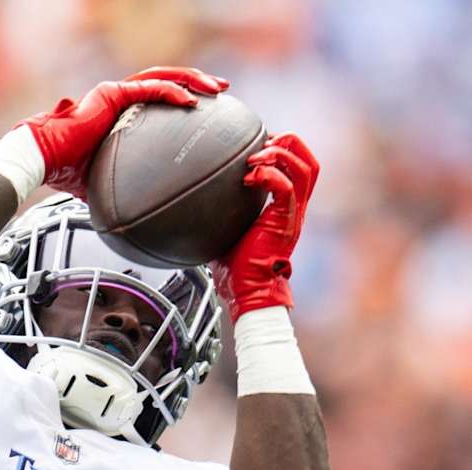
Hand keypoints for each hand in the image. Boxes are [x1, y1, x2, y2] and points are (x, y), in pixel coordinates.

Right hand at [17, 67, 228, 198]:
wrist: (43, 162)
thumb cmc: (66, 174)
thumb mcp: (105, 184)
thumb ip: (124, 190)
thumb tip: (141, 220)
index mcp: (119, 115)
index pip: (156, 99)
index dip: (182, 100)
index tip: (205, 110)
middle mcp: (119, 99)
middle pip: (166, 82)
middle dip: (196, 82)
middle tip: (221, 92)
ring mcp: (116, 94)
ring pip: (162, 77)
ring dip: (191, 80)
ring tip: (215, 90)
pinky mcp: (111, 94)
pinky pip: (148, 89)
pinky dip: (171, 92)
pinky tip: (190, 101)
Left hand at [212, 134, 318, 320]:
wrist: (247, 291)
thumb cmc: (236, 269)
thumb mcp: (228, 230)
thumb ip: (223, 211)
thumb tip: (195, 200)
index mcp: (286, 208)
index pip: (300, 168)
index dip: (286, 148)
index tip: (260, 144)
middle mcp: (295, 208)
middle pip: (310, 162)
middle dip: (290, 143)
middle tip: (264, 142)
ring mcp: (293, 214)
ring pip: (304, 168)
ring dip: (280, 155)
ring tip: (256, 158)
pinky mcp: (285, 220)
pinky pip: (286, 186)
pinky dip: (269, 175)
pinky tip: (248, 178)